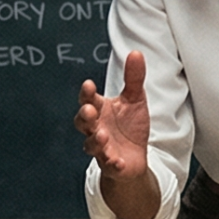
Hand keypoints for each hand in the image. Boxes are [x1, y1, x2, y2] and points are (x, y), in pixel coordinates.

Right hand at [75, 51, 150, 178]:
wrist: (135, 156)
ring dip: (95, 140)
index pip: (88, 99)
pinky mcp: (111, 165)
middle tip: (89, 110)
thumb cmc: (130, 126)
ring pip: (91, 145)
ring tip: (102, 135)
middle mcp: (96, 128)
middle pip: (82, 122)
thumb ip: (134, 78)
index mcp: (99, 110)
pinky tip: (118, 160)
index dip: (86, 93)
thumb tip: (136, 53)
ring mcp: (101, 148)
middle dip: (84, 116)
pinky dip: (112, 163)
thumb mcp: (135, 99)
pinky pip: (109, 165)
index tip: (89, 84)